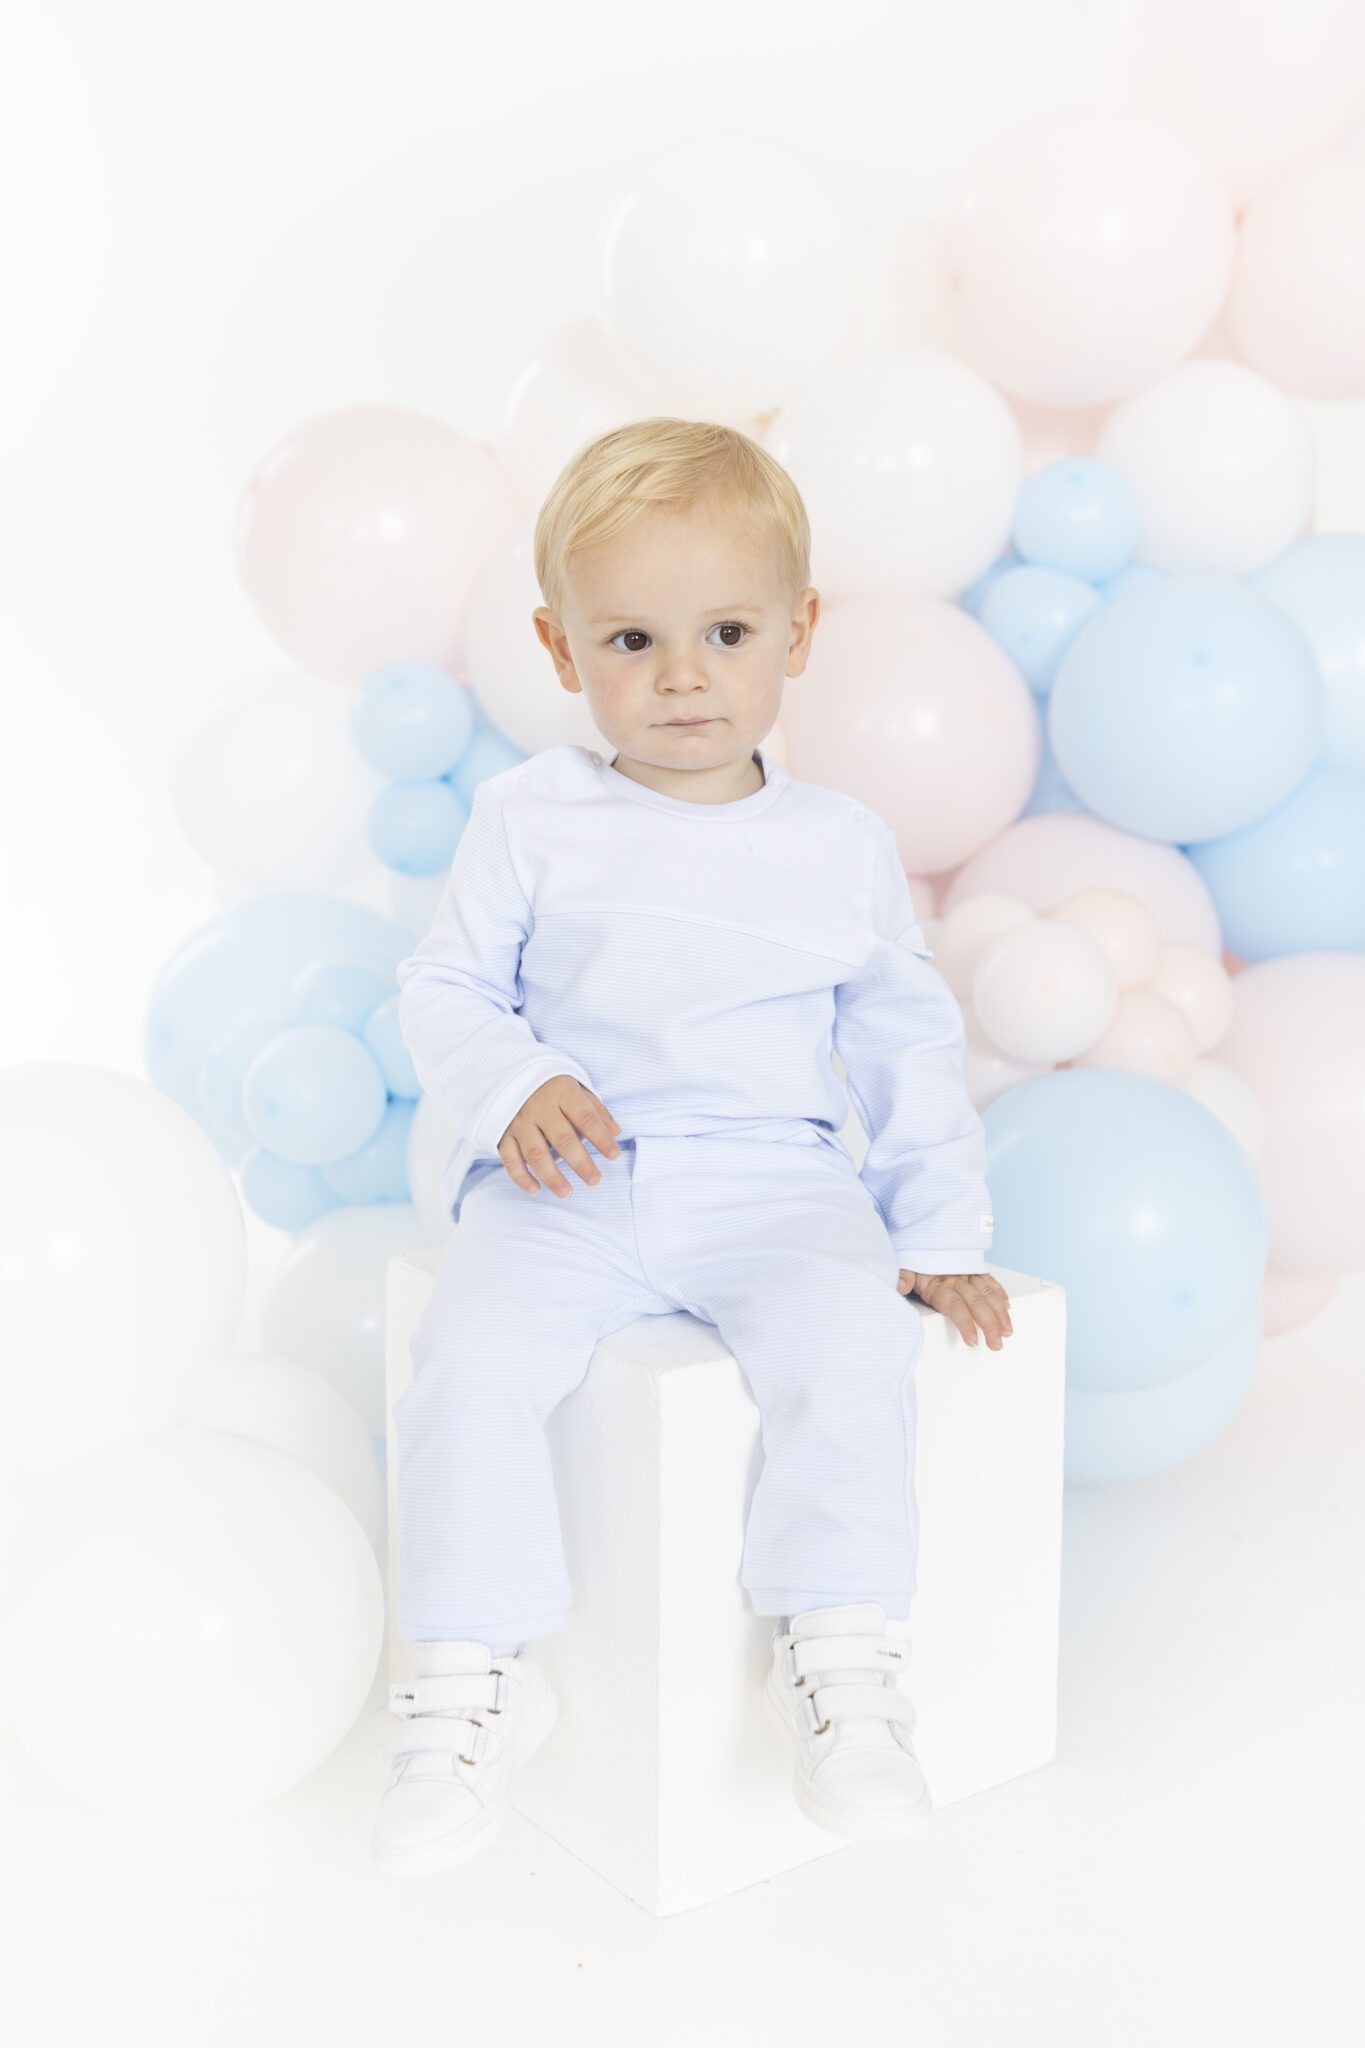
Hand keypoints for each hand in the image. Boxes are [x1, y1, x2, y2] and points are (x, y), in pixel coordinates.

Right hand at [497, 1076, 623, 1197]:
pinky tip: (535, 1190)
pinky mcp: (504, 1134)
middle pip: (562, 1139)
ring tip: (567, 1192)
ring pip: (535, 1153)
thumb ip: (596, 1110)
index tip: (614, 1155)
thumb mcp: (577, 1088)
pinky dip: (521, 1177)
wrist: (511, 1075)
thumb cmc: (552, 1086)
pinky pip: (510, 1159)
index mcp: (562, 1092)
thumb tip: (615, 1132)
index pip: (585, 1118)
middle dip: (580, 1163)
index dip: (601, 1138)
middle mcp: (539, 1108)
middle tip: (595, 1181)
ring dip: (551, 1176)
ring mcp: (519, 1122)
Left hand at [897, 1269, 1012, 1349]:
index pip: (955, 1306)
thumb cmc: (915, 1259)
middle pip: (976, 1304)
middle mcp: (957, 1279)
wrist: (923, 1236)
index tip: (973, 1340)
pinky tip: (1007, 1307)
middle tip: (996, 1344)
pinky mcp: (974, 1269)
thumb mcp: (904, 1267)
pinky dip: (1000, 1294)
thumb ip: (903, 1277)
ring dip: (1000, 1313)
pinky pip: (990, 1281)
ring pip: (988, 1294)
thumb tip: (899, 1286)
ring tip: (1007, 1331)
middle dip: (989, 1325)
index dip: (965, 1323)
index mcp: (939, 1284)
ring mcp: (968, 1274)